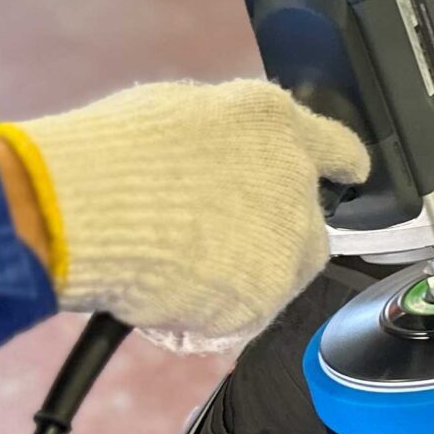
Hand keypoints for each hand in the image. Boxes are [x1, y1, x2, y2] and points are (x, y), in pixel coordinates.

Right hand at [0, 79, 369, 348]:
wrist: (83, 211)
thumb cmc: (111, 154)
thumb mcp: (176, 116)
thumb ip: (223, 141)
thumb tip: (227, 163)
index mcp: (275, 124)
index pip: (336, 147)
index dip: (342, 164)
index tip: (351, 173)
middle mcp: (294, 181)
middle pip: (307, 227)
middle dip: (272, 241)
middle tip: (213, 244)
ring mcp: (285, 243)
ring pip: (279, 275)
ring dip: (243, 279)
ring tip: (176, 269)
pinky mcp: (263, 299)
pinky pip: (243, 317)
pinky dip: (212, 316)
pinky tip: (168, 295)